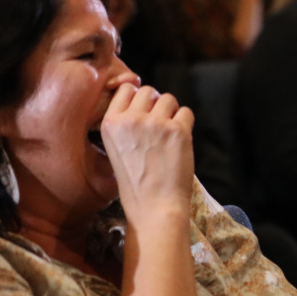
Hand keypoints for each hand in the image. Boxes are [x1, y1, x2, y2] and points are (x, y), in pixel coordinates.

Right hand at [101, 84, 194, 222]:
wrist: (154, 206)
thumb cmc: (136, 183)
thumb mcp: (116, 148)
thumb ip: (126, 124)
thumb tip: (144, 101)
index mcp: (110, 123)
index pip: (126, 89)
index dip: (137, 97)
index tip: (144, 109)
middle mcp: (131, 119)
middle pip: (149, 91)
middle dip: (156, 103)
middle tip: (159, 124)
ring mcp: (156, 123)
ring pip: (169, 98)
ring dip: (172, 112)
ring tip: (169, 134)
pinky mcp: (178, 130)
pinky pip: (186, 112)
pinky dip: (186, 123)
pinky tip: (180, 140)